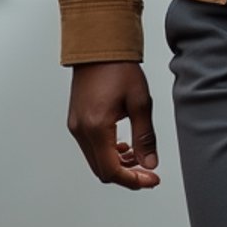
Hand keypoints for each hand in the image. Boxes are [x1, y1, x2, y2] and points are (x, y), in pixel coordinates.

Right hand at [67, 61, 160, 190]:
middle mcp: (81, 130)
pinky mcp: (76, 120)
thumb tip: (150, 164)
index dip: (133, 180)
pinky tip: (123, 145)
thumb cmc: (119, 68)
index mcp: (96, 127)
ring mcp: (76, 126)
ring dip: (117, 164)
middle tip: (148, 172)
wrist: (99, 45)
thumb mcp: (139, 102)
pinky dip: (107, 152)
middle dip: (126, 175)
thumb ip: (145, 136)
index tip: (151, 179)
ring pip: (95, 160)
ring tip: (139, 155)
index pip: (111, 170)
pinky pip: (91, 147)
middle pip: (101, 170)